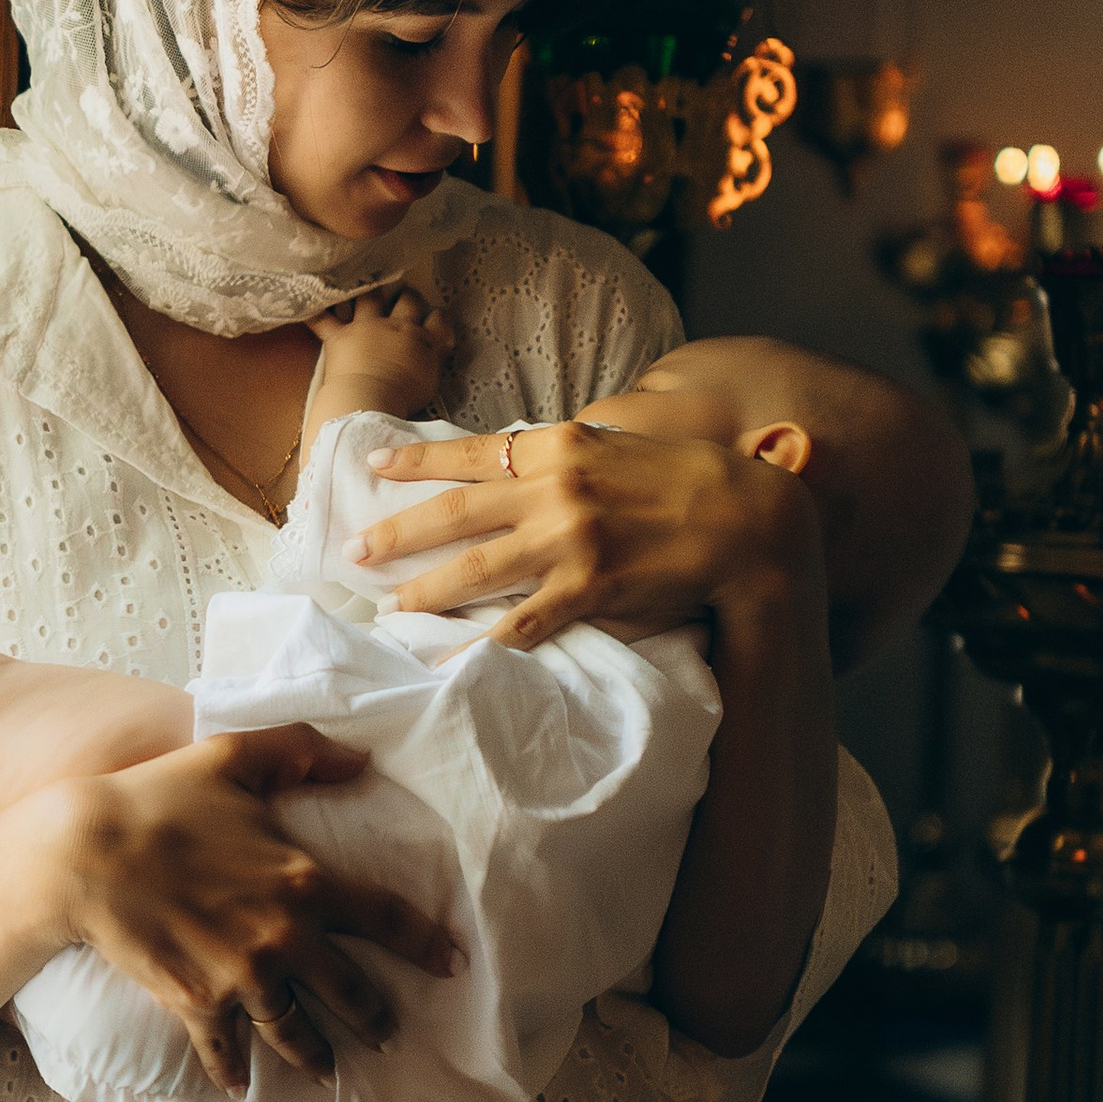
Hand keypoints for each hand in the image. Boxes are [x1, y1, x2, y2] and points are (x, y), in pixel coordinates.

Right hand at [41, 727, 459, 1093]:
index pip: (385, 918)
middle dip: (375, 1017)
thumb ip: (302, 751)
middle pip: (349, 990)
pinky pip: (225, 1048)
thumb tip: (361, 758)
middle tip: (390, 1035)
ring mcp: (242, 977)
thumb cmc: (160, 797)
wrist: (86, 852)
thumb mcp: (235, 756)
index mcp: (306, 880)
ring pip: (295, 1030)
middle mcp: (285, 937)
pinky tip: (242, 1086)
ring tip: (328, 1071)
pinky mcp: (198, 1003)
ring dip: (316, 1055)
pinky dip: (234, 1071)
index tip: (452, 963)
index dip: (424, 943)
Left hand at [351, 421, 820, 650]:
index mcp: (558, 446)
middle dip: (397, 533)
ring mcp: (569, 540)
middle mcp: (554, 487)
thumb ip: (563, 455)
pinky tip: (453, 656)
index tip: (371, 468)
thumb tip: (514, 461)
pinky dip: (481, 642)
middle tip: (354, 552)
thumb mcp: (617, 446)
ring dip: (425, 589)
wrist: (748, 521)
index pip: (468, 452)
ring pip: (475, 569)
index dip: (415, 462)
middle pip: (455, 513)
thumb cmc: (686, 480)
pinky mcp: (589, 587)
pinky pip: (521, 622)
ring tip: (391, 605)